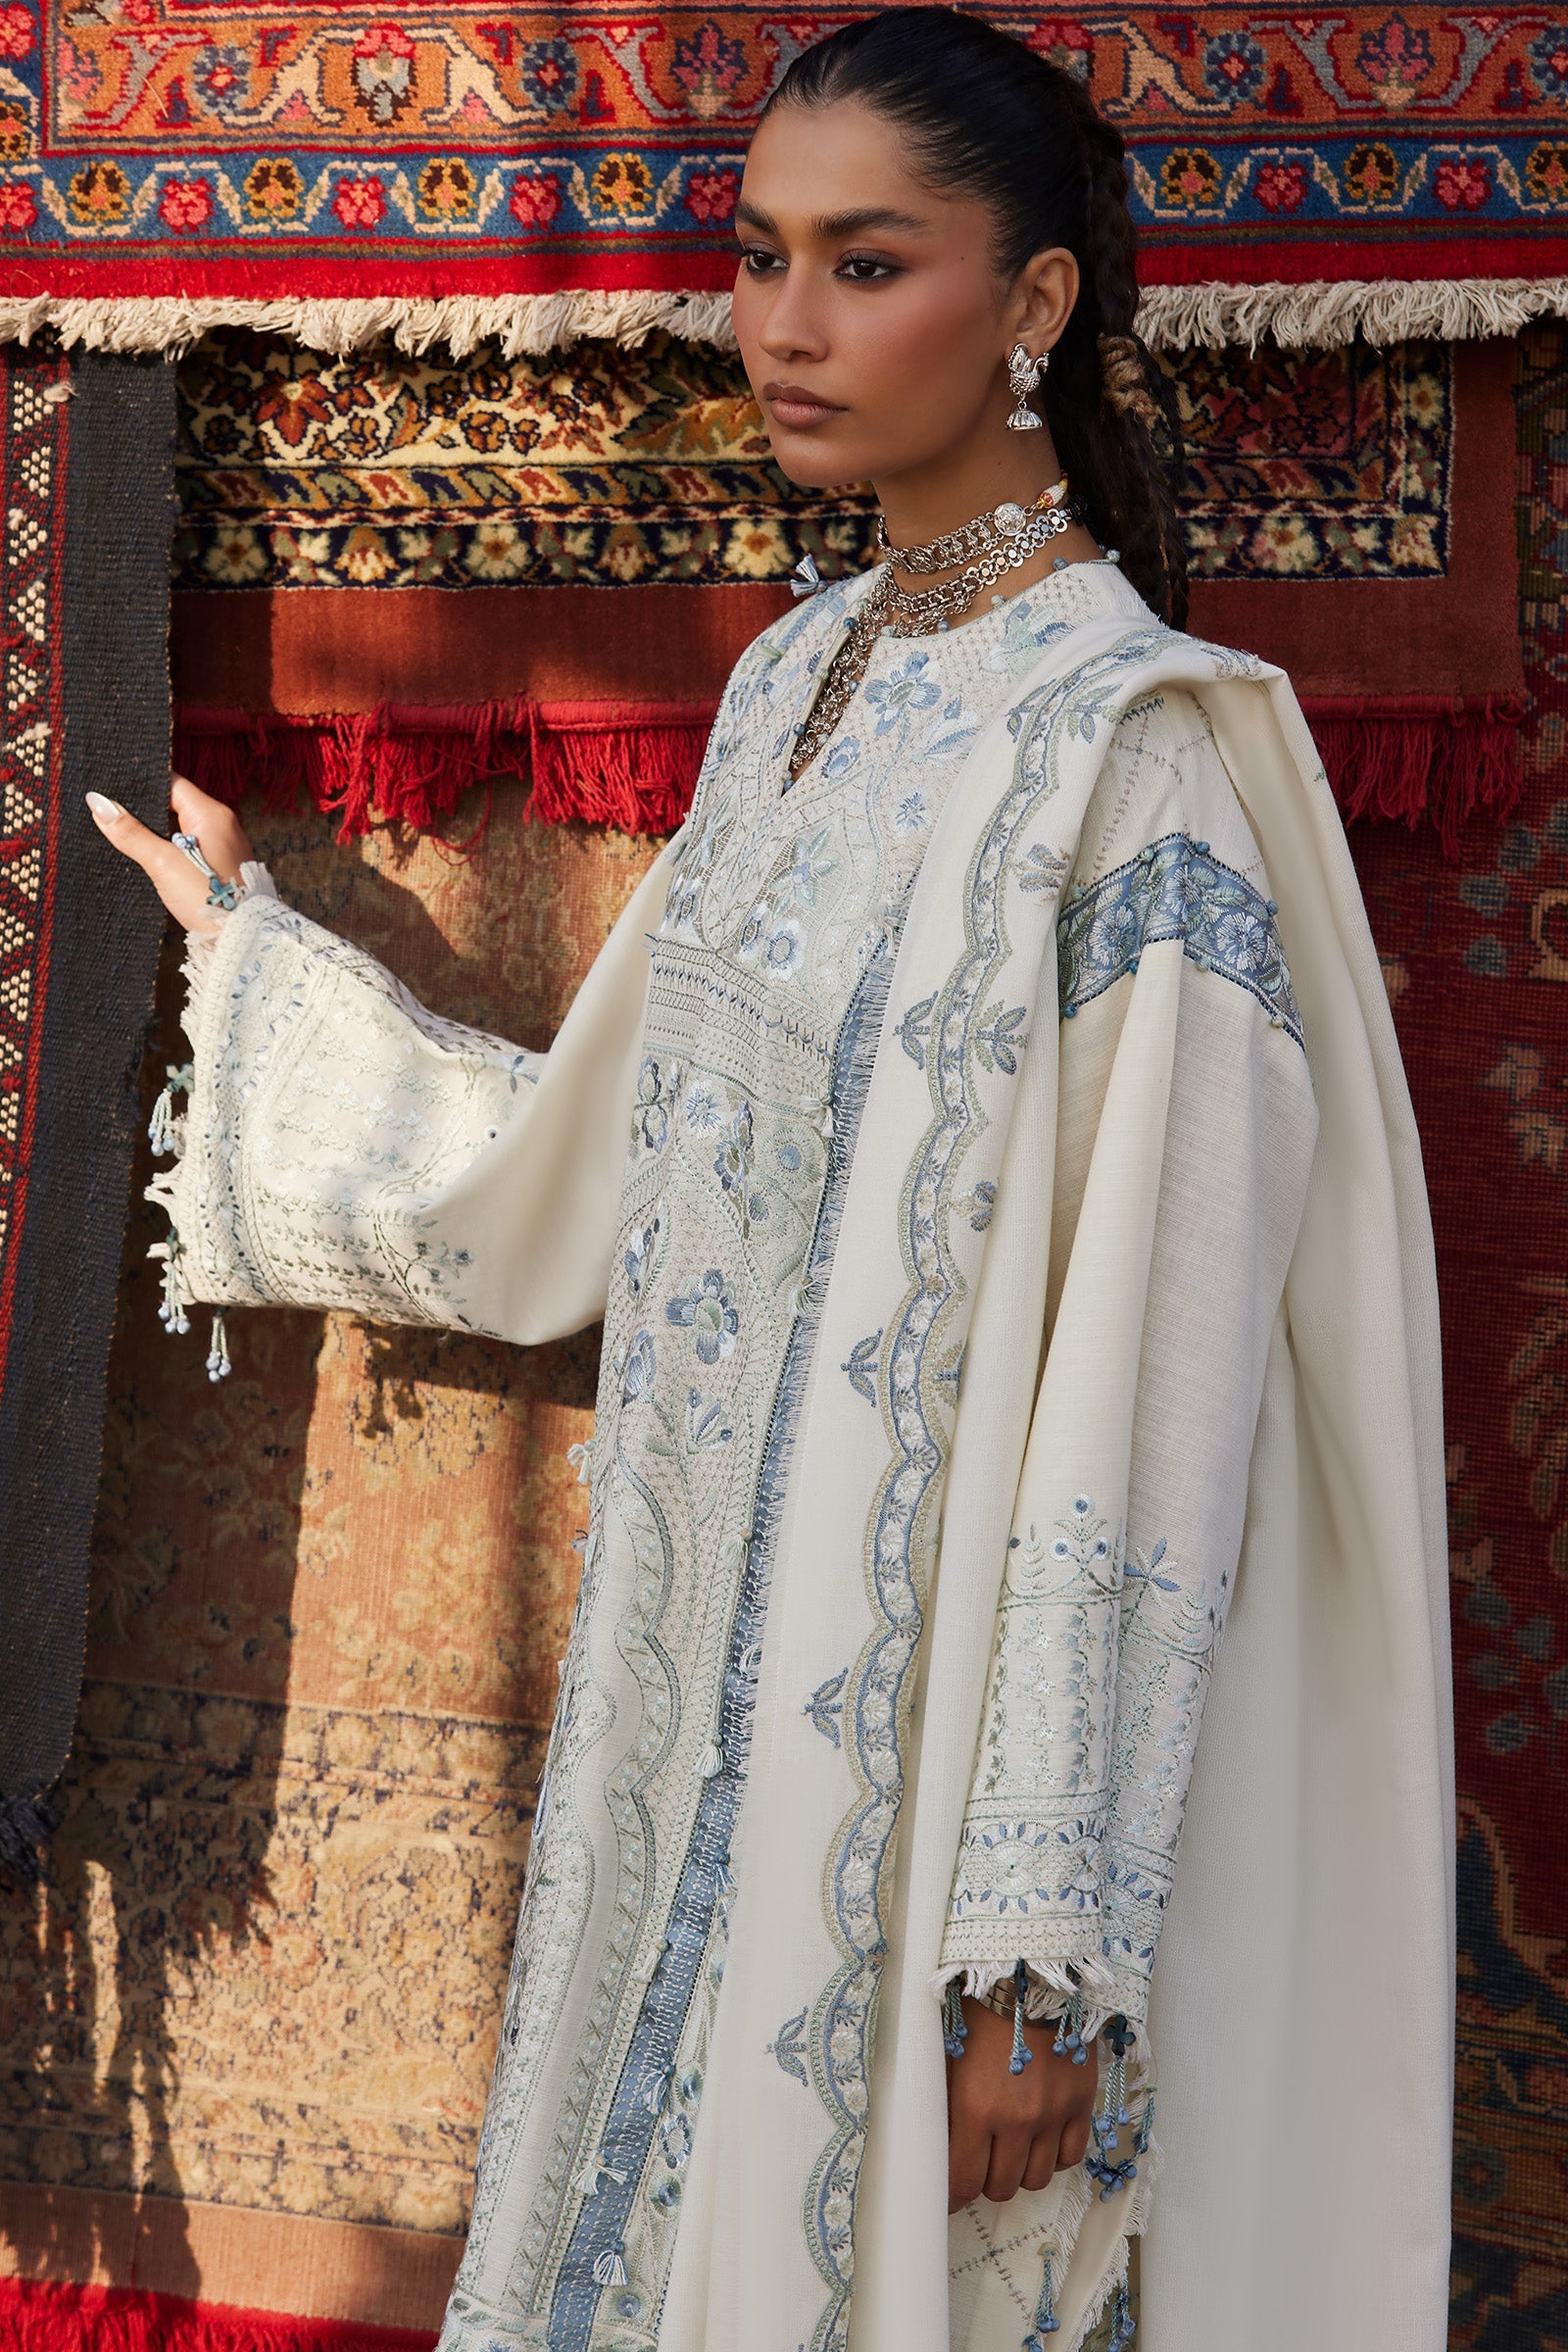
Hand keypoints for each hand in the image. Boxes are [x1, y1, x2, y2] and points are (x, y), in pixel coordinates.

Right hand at [87, 775, 254, 934]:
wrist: (241, 939)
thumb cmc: (208, 898)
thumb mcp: (163, 863)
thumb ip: (131, 832)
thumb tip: (98, 802)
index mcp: (213, 814)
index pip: (172, 783)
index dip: (142, 784)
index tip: (112, 787)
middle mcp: (222, 825)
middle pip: (175, 806)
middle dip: (144, 811)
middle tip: (111, 813)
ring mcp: (223, 848)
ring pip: (180, 830)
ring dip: (155, 834)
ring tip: (122, 835)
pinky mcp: (220, 869)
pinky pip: (189, 850)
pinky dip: (169, 852)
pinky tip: (148, 860)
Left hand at [947, 1996, 1097, 2211]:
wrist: (1028, 1974)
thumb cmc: (978, 2010)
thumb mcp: (947, 2057)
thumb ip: (943, 2107)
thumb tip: (933, 2147)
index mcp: (975, 2108)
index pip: (963, 2182)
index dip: (953, 2196)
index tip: (949, 2195)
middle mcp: (1016, 2120)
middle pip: (1001, 2187)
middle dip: (985, 2179)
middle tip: (979, 2161)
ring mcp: (1053, 2114)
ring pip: (1036, 2179)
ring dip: (1019, 2171)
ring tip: (1010, 2149)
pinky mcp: (1081, 2103)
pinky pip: (1069, 2157)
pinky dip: (1053, 2156)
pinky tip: (1041, 2138)